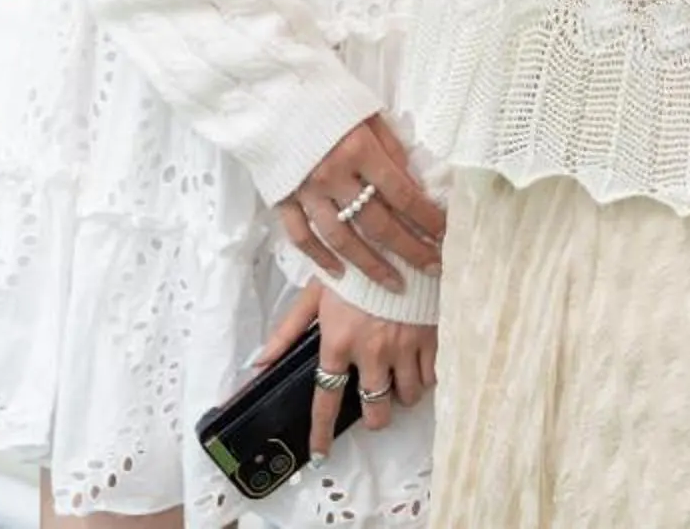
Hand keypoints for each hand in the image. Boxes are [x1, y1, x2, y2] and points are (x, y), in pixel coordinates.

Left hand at [253, 280, 437, 457]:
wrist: (399, 237)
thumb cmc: (354, 263)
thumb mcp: (316, 291)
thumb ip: (288, 330)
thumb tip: (258, 363)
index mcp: (339, 342)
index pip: (327, 399)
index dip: (322, 431)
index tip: (321, 453)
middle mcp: (371, 351)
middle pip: (375, 409)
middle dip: (376, 416)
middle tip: (376, 404)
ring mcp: (404, 346)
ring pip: (407, 396)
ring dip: (402, 394)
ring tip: (399, 379)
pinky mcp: (431, 336)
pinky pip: (431, 376)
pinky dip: (425, 377)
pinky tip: (418, 364)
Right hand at [274, 114, 445, 289]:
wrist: (273, 92)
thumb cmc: (328, 99)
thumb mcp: (369, 113)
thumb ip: (391, 148)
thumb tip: (413, 183)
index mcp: (359, 149)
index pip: (402, 194)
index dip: (426, 218)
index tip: (445, 236)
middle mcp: (333, 175)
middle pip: (378, 223)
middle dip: (409, 250)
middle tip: (433, 268)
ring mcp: (305, 191)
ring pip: (342, 239)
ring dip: (371, 265)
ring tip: (394, 284)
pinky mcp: (282, 199)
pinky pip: (302, 237)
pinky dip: (320, 259)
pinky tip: (341, 274)